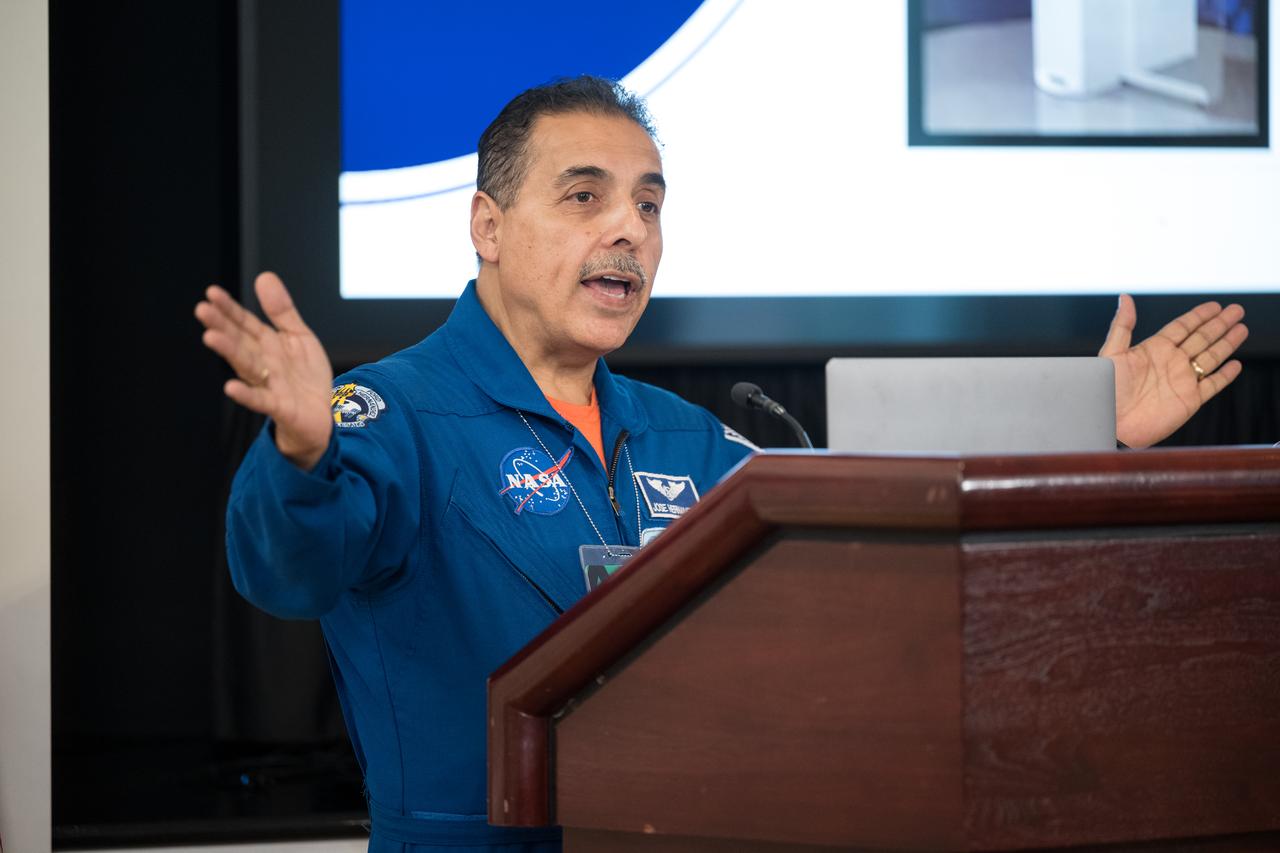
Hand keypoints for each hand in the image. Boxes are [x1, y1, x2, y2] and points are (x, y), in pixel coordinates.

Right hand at [195, 272, 334, 469]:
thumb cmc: (305, 376)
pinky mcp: (280, 407)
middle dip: (221, 326)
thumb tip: (264, 276)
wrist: (323, 414)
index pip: (244, 323)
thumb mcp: (298, 337)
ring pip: (246, 367)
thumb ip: (282, 311)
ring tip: (211, 337)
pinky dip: (247, 395)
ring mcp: (269, 385)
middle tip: (202, 310)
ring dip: (229, 352)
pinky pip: (262, 400)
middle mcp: (263, 363)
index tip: (212, 292)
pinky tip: (230, 388)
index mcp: (266, 344)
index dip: (229, 308)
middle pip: (239, 342)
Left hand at [1100, 294, 1247, 447]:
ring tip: (1241, 328)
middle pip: (1201, 338)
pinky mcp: (1190, 400)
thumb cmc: (1105, 391)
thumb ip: (1122, 326)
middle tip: (1237, 310)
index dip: (1199, 316)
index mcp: (1153, 349)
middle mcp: (1170, 362)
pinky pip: (1212, 385)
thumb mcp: (1111, 354)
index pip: (1182, 327)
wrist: (1111, 425)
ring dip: (1226, 343)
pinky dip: (1225, 375)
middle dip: (1219, 324)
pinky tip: (1235, 364)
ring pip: (1210, 357)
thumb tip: (1125, 297)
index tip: (1215, 306)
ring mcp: (1182, 381)